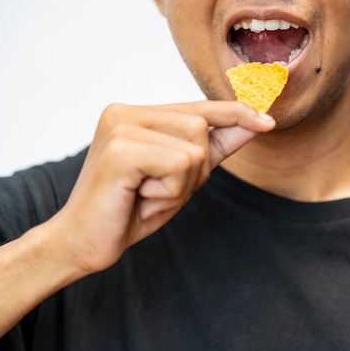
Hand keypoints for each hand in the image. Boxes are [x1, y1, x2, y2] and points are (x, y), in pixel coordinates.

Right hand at [48, 100, 273, 274]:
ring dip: (181, 184)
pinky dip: (170, 191)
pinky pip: (181, 164)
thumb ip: (214, 148)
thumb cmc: (130, 209)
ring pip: (195, 148)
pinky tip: (140, 198)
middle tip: (157, 191)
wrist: (83, 243)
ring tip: (147, 195)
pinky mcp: (120, 148)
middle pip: (202, 127)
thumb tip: (255, 123)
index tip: (266, 122)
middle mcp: (125, 111)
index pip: (197, 108)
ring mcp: (120, 126)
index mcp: (136, 115)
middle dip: (195, 171)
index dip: (235, 114)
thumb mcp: (181, 177)